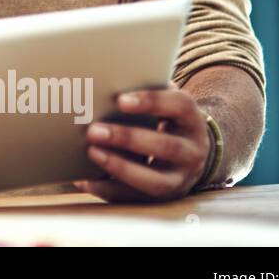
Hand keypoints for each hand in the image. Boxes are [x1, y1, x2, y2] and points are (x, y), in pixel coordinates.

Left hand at [74, 83, 212, 201]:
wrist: (188, 155)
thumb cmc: (163, 119)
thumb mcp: (163, 104)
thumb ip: (144, 90)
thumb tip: (104, 79)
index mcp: (192, 120)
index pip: (179, 106)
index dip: (152, 102)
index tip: (119, 100)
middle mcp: (193, 152)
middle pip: (166, 147)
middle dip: (128, 139)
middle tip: (93, 130)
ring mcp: (181, 179)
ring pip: (155, 181)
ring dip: (120, 168)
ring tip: (91, 153)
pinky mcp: (163, 199)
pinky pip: (136, 199)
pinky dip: (109, 190)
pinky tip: (86, 180)